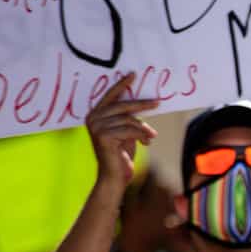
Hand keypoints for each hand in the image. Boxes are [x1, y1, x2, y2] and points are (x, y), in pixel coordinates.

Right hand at [85, 73, 158, 188]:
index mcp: (95, 114)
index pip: (110, 96)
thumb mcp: (126, 132)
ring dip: (143, 128)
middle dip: (141, 104)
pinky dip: (141, 135)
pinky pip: (130, 129)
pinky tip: (146, 143)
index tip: (133, 74)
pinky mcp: (103, 135)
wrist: (114, 177)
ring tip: (151, 137)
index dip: (122, 85)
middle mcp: (93, 118)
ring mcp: (96, 126)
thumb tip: (146, 103)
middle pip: (122, 105)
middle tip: (157, 102)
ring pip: (129, 119)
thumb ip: (129, 118)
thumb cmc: (122, 154)